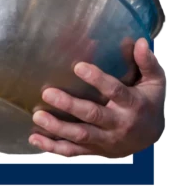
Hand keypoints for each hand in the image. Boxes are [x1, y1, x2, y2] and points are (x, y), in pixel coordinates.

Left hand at [28, 37, 165, 157]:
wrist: (156, 135)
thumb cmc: (150, 101)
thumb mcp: (154, 81)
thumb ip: (146, 62)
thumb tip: (140, 41)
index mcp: (133, 104)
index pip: (115, 91)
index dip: (98, 79)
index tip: (78, 66)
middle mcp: (119, 124)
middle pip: (93, 115)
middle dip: (69, 105)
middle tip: (47, 92)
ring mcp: (107, 140)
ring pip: (81, 135)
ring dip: (58, 128)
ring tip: (38, 115)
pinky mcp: (97, 150)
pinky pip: (74, 151)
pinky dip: (54, 147)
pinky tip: (35, 138)